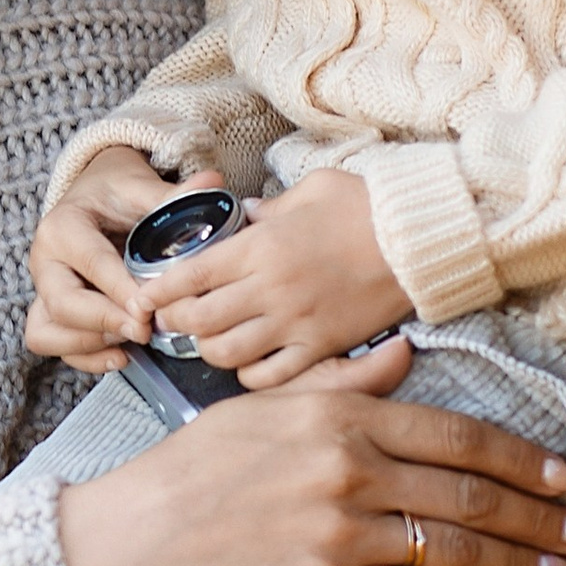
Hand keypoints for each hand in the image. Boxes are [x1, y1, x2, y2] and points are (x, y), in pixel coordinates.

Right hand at [27, 146, 218, 370]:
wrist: (94, 198)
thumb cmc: (116, 194)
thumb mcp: (141, 188)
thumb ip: (174, 194)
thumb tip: (212, 184)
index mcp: (63, 226)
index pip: (91, 264)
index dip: (120, 291)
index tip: (149, 309)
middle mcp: (45, 261)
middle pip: (63, 304)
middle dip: (105, 322)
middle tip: (144, 331)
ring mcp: (43, 290)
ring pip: (47, 331)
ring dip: (90, 344)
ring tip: (132, 342)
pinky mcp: (49, 311)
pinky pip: (53, 345)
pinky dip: (84, 358)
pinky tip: (121, 357)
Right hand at [55, 340, 565, 565]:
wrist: (129, 541)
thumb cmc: (192, 469)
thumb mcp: (265, 406)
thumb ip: (342, 382)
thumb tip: (403, 356)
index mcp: (338, 416)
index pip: (456, 434)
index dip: (522, 459)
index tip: (565, 477)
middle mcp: (347, 469)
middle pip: (469, 495)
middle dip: (539, 517)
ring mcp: (338, 532)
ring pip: (452, 548)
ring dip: (516, 563)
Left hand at [145, 169, 405, 388]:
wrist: (421, 241)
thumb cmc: (367, 206)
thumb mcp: (310, 190)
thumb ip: (269, 209)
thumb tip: (245, 215)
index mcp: (260, 247)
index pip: (188, 276)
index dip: (158, 291)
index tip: (145, 296)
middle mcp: (269, 289)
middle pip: (198, 321)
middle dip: (177, 323)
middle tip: (174, 320)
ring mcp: (295, 323)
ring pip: (227, 353)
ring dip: (210, 350)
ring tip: (210, 340)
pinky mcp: (322, 347)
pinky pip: (271, 375)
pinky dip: (251, 374)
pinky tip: (250, 360)